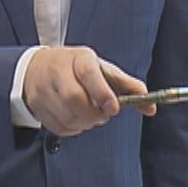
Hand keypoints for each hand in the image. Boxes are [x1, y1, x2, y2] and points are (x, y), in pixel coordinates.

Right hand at [21, 47, 150, 136]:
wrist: (36, 69)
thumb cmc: (78, 69)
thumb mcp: (103, 71)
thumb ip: (129, 87)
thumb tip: (152, 108)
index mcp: (78, 58)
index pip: (88, 73)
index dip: (102, 93)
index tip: (114, 109)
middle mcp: (57, 71)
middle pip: (74, 99)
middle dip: (93, 114)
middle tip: (103, 114)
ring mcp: (43, 89)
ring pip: (67, 116)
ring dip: (85, 123)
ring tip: (90, 115)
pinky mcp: (36, 106)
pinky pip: (59, 127)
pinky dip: (73, 128)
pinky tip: (76, 118)